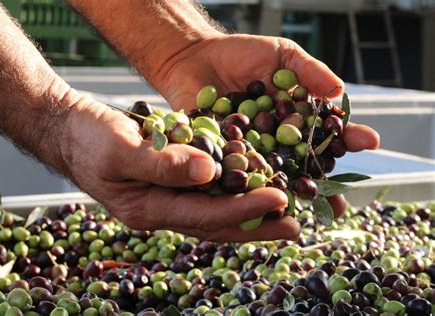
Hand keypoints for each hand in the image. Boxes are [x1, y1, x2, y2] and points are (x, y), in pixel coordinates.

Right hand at [60, 94, 296, 241]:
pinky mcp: (169, 182)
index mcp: (147, 210)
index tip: (279, 199)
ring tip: (283, 212)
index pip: (204, 215)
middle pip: (215, 225)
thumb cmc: (88, 139)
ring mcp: (164, 199)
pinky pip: (205, 194)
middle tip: (295, 226)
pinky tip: (252, 186)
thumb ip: (162, 163)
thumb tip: (209, 171)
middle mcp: (161, 210)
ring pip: (214, 213)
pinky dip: (231, 193)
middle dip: (256, 225)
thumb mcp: (120, 149)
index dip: (244, 209)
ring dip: (249, 213)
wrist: (71, 130)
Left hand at [153, 34, 379, 216]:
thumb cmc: (241, 55)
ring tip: (302, 211)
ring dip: (286, 195)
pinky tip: (257, 201)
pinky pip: (234, 173)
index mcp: (296, 118)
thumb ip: (309, 71)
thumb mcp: (282, 55)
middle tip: (338, 206)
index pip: (325, 131)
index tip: (369, 141)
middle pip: (302, 164)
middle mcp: (276, 141)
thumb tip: (339, 90)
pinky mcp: (221, 157)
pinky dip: (245, 187)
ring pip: (271, 176)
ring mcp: (250, 151)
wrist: (194, 57)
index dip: (345, 137)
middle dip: (321, 185)